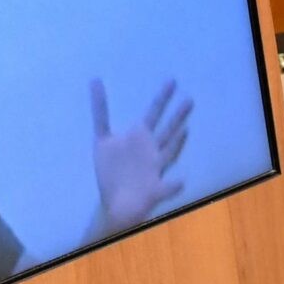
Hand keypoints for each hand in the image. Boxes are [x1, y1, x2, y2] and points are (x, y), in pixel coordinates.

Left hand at [89, 79, 191, 235]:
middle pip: (167, 130)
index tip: (172, 80)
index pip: (153, 114)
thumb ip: (100, 110)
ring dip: (178, 141)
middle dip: (176, 115)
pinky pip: (166, 187)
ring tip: (186, 128)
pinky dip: (174, 185)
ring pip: (170, 152)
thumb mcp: (101, 138)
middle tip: (189, 98)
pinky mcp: (156, 190)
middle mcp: (152, 151)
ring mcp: (156, 170)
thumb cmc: (111, 170)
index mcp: (140, 138)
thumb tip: (94, 79)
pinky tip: (181, 181)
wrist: (115, 204)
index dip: (162, 98)